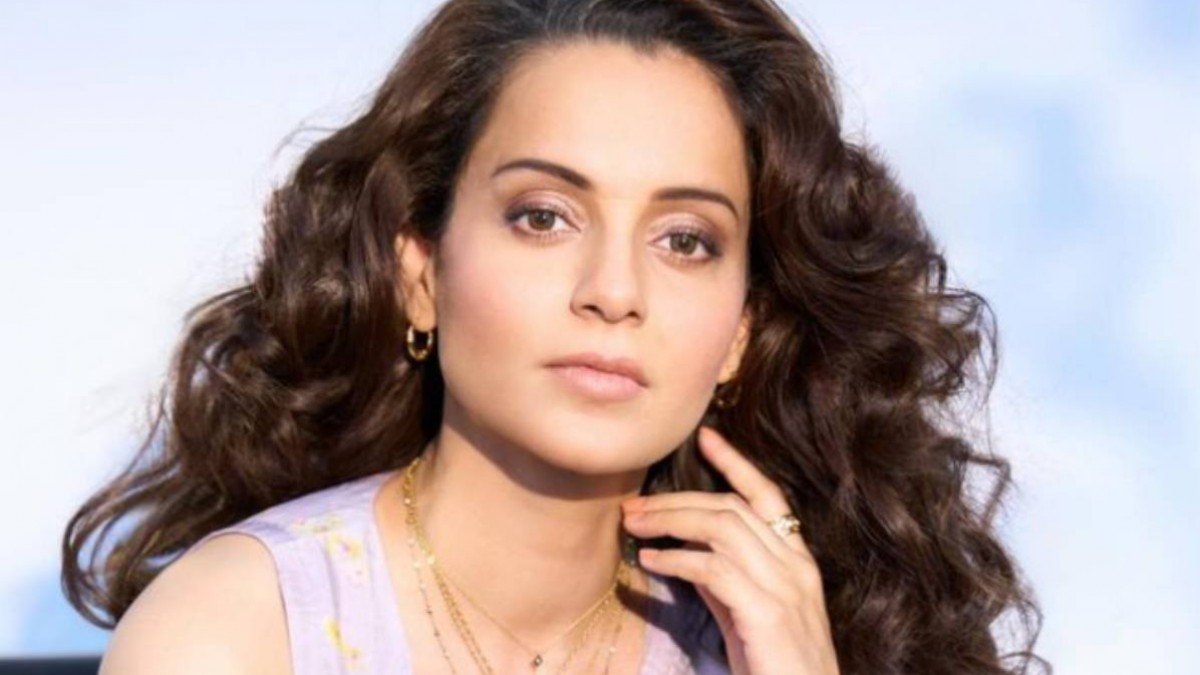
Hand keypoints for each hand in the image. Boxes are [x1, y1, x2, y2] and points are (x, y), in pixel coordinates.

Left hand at [621, 425, 839, 674]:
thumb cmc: (776, 666)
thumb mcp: (749, 614)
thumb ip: (724, 580)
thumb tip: (686, 552)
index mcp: (797, 562)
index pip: (768, 496)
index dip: (736, 463)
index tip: (706, 437)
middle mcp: (796, 566)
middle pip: (732, 509)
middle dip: (678, 499)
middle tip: (634, 503)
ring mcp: (785, 587)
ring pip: (723, 529)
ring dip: (671, 521)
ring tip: (634, 524)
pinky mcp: (767, 613)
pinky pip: (715, 569)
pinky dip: (678, 559)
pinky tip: (650, 560)